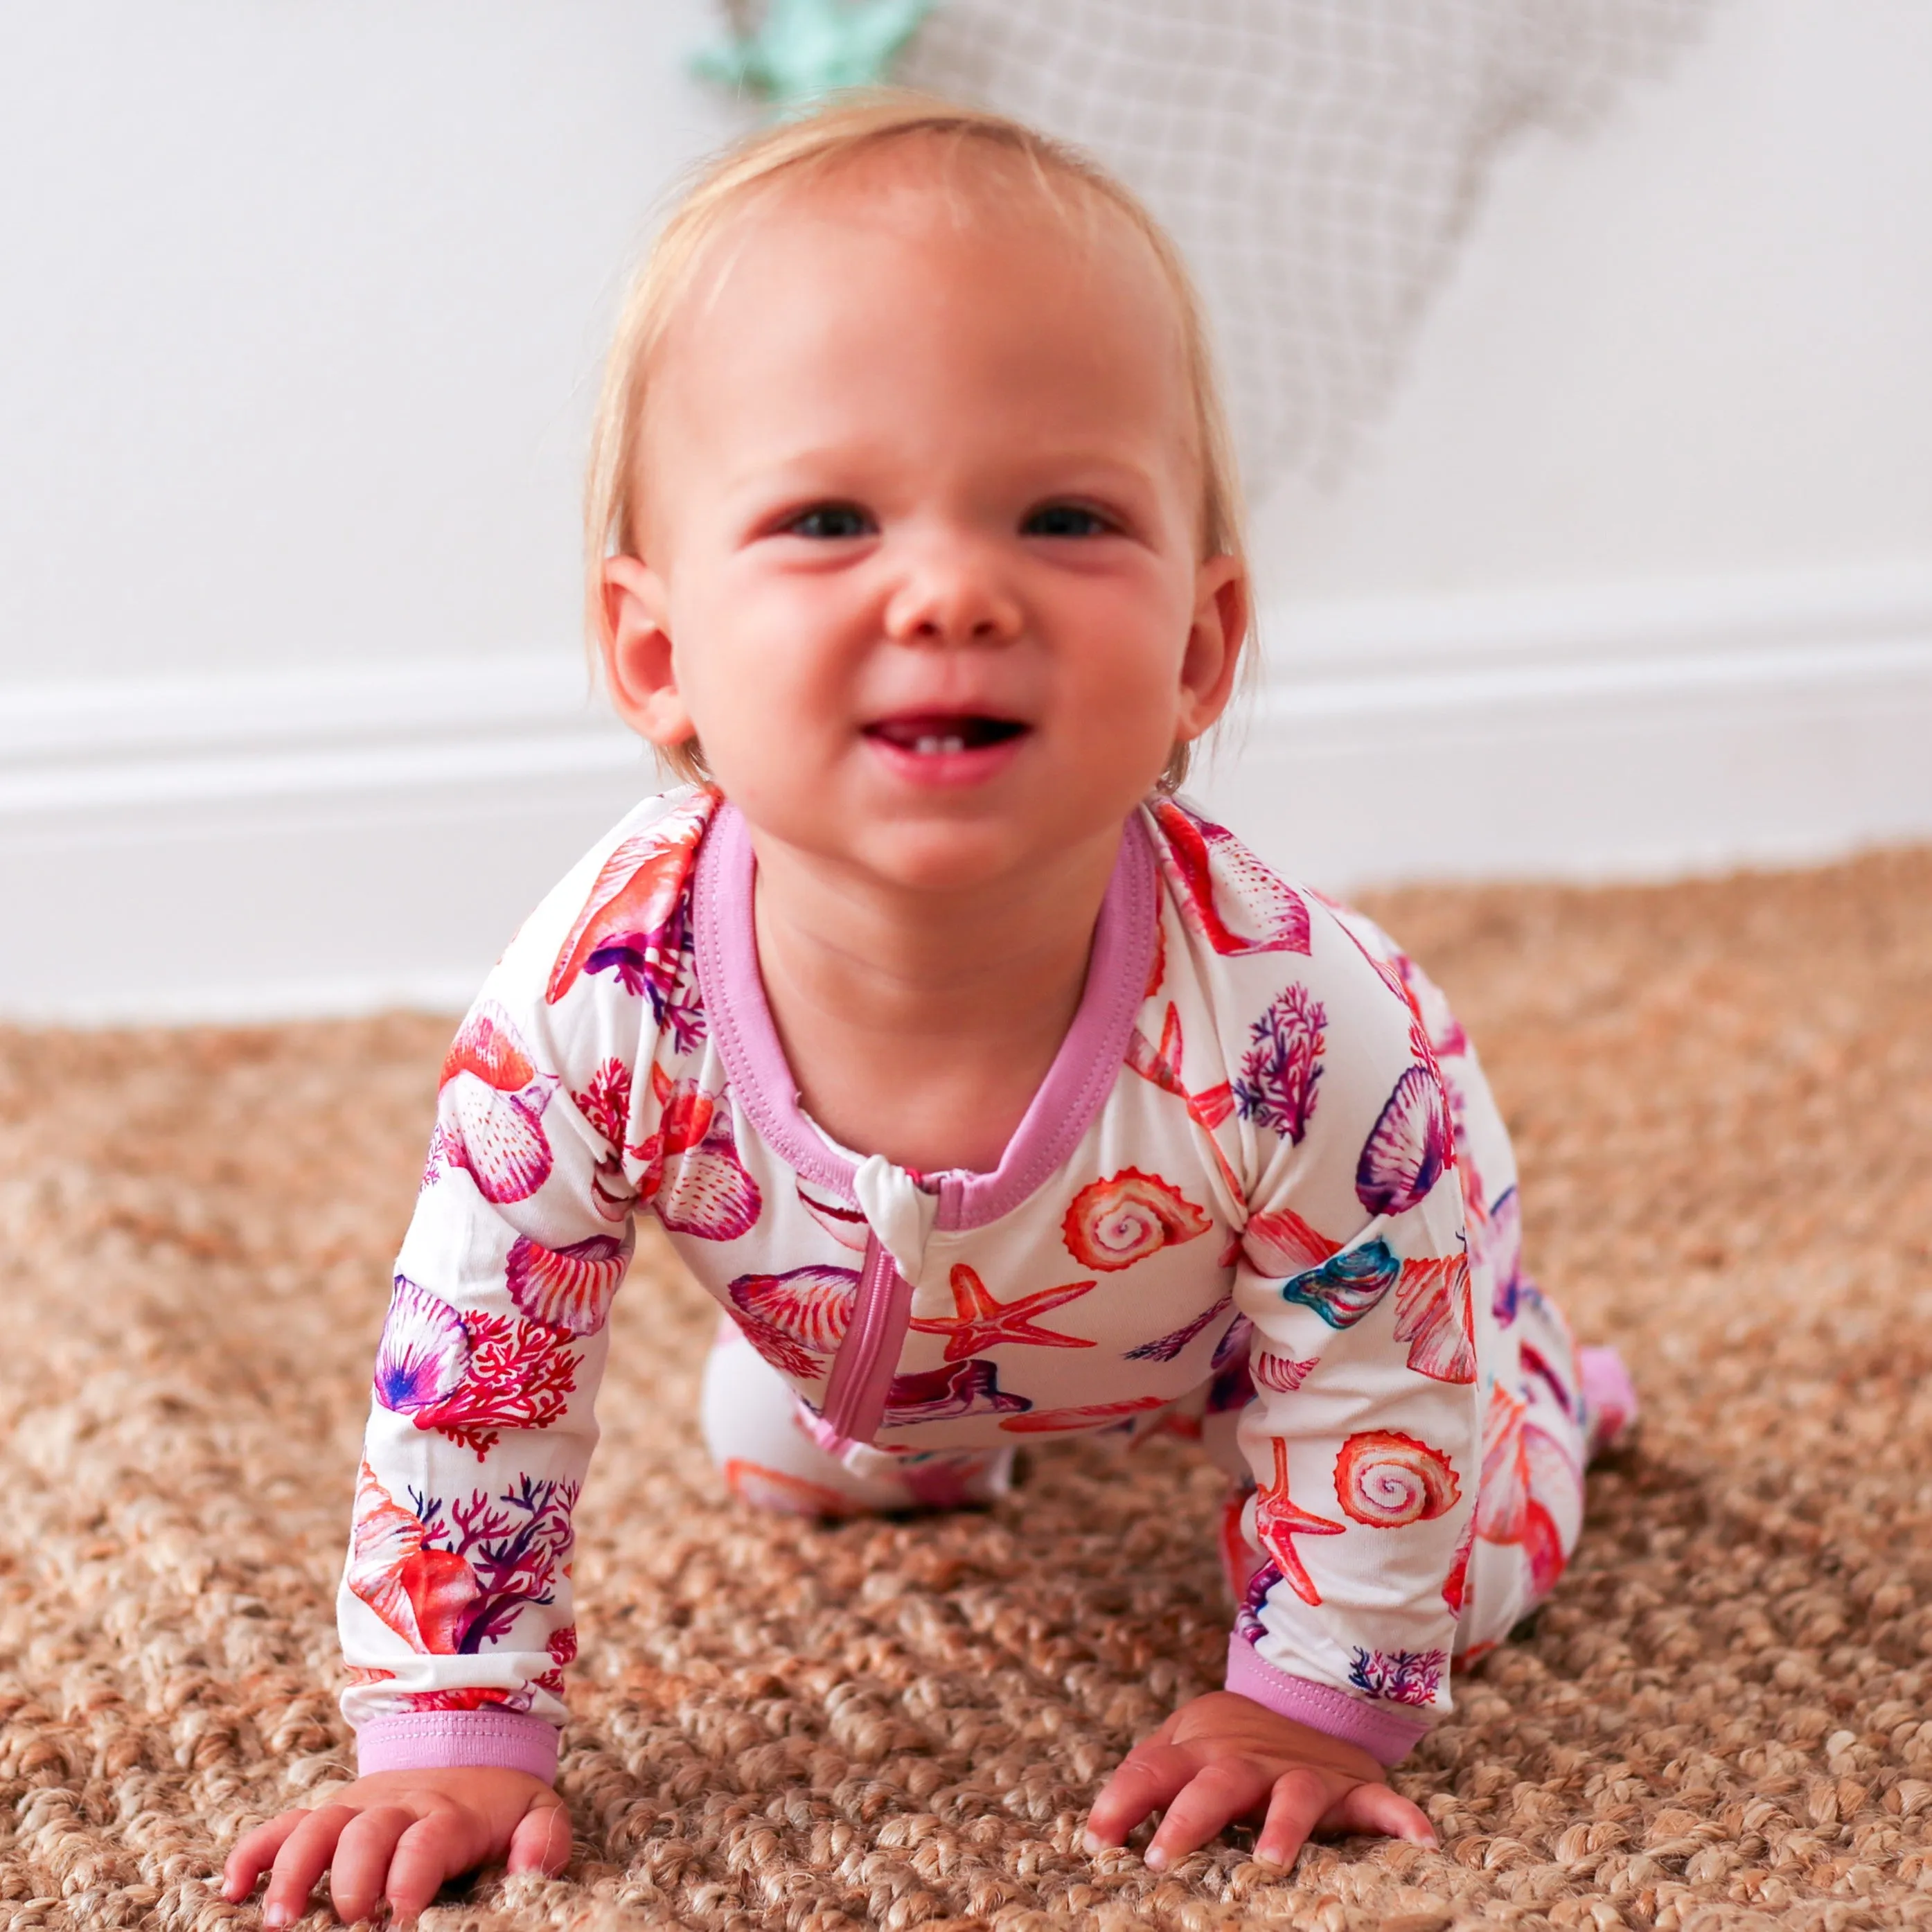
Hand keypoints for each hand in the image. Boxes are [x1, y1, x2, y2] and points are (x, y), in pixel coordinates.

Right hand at [221, 1766, 569, 1925]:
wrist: (467, 1743)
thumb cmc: (498, 1801)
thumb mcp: (536, 1811)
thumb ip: (542, 1839)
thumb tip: (530, 1869)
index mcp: (448, 1812)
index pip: (426, 1840)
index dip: (410, 1877)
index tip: (401, 1917)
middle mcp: (395, 1806)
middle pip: (364, 1832)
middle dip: (352, 1877)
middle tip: (351, 1919)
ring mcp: (356, 1807)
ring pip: (315, 1827)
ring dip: (292, 1870)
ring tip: (279, 1920)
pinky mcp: (330, 1813)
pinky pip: (284, 1824)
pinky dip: (253, 1851)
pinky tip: (232, 1888)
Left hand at [1084, 1690, 1434, 1870]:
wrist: (1308, 1699)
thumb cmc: (1230, 1743)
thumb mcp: (1182, 1745)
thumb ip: (1144, 1778)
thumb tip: (1094, 1832)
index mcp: (1200, 1748)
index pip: (1153, 1769)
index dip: (1123, 1802)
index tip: (1098, 1841)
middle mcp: (1249, 1759)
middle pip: (1217, 1782)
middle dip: (1189, 1820)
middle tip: (1162, 1860)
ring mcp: (1303, 1772)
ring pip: (1294, 1793)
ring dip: (1283, 1826)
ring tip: (1271, 1862)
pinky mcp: (1352, 1787)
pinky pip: (1380, 1802)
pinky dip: (1401, 1819)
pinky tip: (1420, 1841)